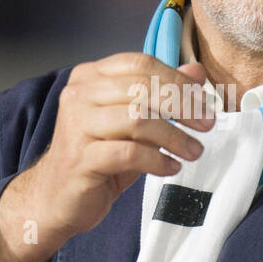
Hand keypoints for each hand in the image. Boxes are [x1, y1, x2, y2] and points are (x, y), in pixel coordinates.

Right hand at [27, 53, 215, 241]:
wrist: (56, 197)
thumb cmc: (96, 157)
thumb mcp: (133, 123)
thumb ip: (162, 94)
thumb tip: (197, 72)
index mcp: (90, 77)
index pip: (141, 64)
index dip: (178, 80)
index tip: (204, 101)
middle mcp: (79, 95)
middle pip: (142, 87)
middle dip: (182, 106)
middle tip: (206, 124)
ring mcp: (77, 126)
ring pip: (138, 119)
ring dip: (174, 136)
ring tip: (193, 151)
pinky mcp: (81, 159)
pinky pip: (129, 153)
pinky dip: (157, 160)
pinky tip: (170, 167)